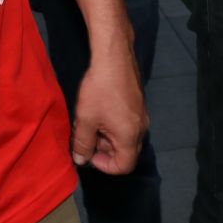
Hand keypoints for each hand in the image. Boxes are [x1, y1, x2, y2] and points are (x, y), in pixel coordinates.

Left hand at [71, 53, 147, 174]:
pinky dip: (112, 123)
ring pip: (125, 136)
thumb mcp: (85, 119)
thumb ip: (82, 143)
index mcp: (130, 137)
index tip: (89, 153)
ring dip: (106, 135)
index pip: (124, 166)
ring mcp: (141, 114)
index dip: (104, 166)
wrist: (114, 56)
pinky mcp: (138, 103)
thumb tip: (81, 159)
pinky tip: (98, 109)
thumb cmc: (100, 89)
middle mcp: (141, 128)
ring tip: (88, 121)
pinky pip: (127, 123)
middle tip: (85, 136)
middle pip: (125, 152)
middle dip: (103, 150)